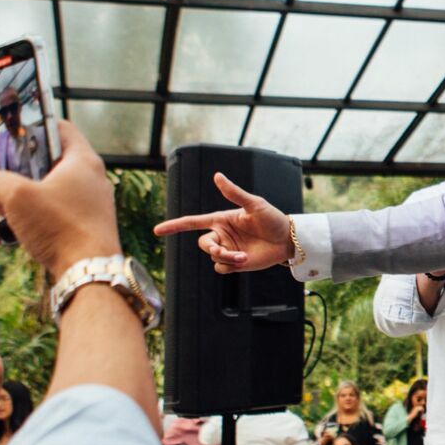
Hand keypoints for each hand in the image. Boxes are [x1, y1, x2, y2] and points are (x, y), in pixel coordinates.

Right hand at [0, 120, 120, 272]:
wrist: (87, 272)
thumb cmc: (59, 226)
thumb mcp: (16, 194)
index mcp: (81, 161)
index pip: (59, 129)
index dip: (32, 127)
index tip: (9, 136)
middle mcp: (86, 182)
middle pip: (40, 168)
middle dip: (6, 176)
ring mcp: (82, 208)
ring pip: (37, 199)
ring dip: (5, 206)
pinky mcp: (76, 232)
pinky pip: (42, 223)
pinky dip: (18, 227)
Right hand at [152, 172, 292, 273]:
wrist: (286, 240)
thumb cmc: (271, 218)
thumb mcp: (254, 204)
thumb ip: (234, 193)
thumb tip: (217, 176)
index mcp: (221, 219)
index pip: (193, 222)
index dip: (175, 226)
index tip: (157, 230)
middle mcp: (222, 235)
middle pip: (203, 244)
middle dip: (213, 249)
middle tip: (227, 251)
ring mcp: (228, 249)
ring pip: (214, 257)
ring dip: (227, 258)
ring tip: (245, 255)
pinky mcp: (235, 263)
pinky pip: (222, 268)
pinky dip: (231, 265)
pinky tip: (245, 260)